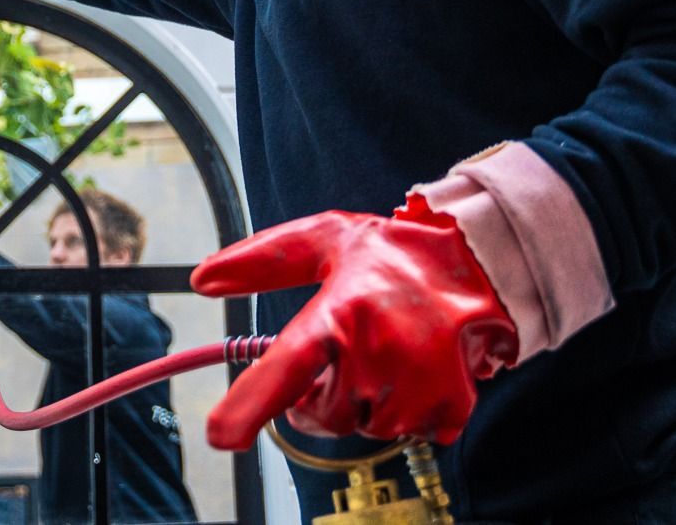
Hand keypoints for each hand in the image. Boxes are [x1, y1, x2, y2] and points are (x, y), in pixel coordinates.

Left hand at [190, 205, 516, 449]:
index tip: (222, 435)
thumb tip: (201, 279)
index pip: (287, 365)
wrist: (474, 258)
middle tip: (349, 347)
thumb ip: (260, 261)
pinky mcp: (450, 405)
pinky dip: (407, 409)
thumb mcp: (322, 240)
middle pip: (320, 414)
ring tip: (388, 349)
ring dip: (366, 399)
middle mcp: (378, 351)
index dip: (251, 403)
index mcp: (341, 311)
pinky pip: (407, 433)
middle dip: (323, 392)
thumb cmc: (391, 252)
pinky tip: (416, 368)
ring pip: (362, 426)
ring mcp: (417, 384)